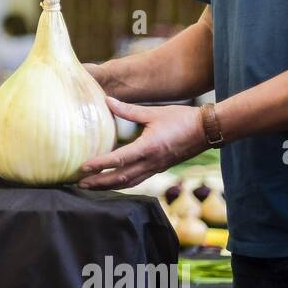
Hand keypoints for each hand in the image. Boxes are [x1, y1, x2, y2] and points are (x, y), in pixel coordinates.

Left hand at [77, 96, 207, 189]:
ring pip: (129, 183)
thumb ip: (128, 110)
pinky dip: (122, 184)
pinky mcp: (159, 169)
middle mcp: (151, 162)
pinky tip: (112, 183)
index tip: (83, 167)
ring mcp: (156, 168)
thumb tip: (106, 101)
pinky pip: (137, 180)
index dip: (100, 165)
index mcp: (148, 147)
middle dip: (99, 182)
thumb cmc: (182, 119)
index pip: (119, 159)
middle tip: (79, 183)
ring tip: (90, 186)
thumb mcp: (153, 113)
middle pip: (121, 178)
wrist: (207, 131)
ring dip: (108, 186)